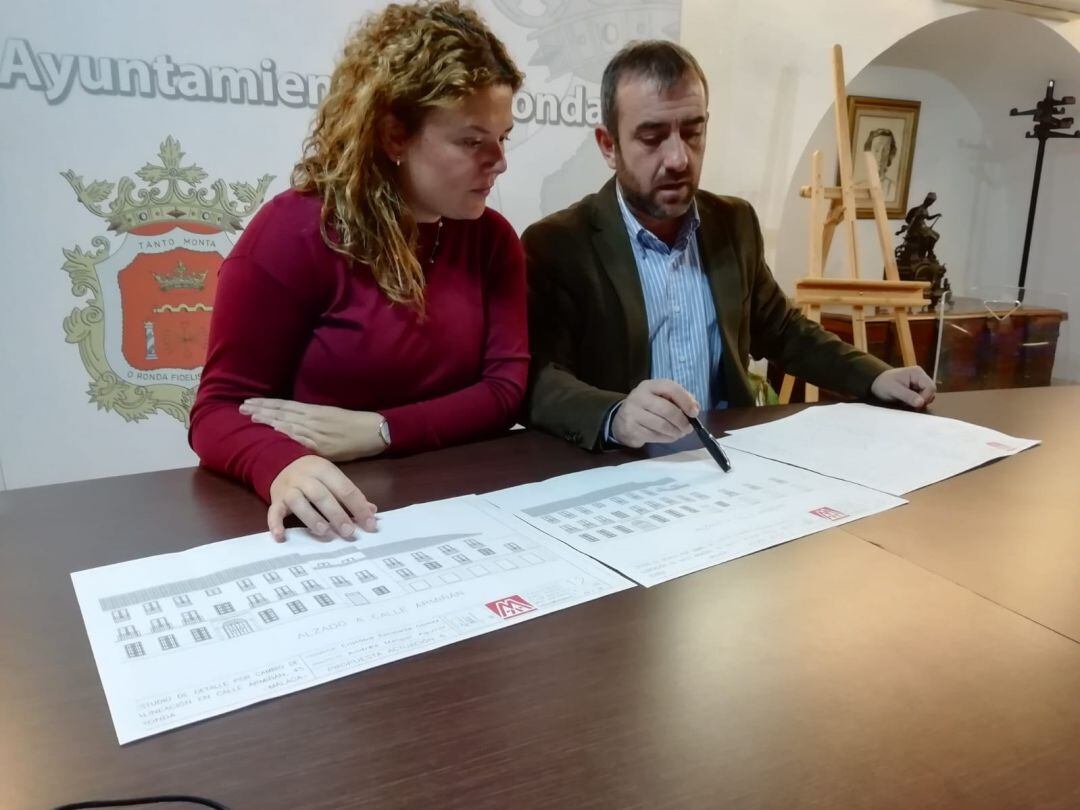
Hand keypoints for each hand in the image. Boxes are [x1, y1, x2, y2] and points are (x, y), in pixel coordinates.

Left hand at [240, 398, 384, 461]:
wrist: (372, 431)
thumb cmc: (352, 423)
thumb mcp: (330, 414)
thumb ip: (311, 418)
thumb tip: (290, 422)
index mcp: (314, 410)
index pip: (284, 405)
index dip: (266, 404)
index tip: (248, 402)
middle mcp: (312, 419)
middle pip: (282, 413)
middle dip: (261, 410)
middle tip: (240, 408)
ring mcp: (317, 432)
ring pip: (289, 424)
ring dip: (269, 421)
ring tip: (250, 418)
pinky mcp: (323, 446)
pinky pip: (302, 440)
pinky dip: (288, 435)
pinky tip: (274, 433)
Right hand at [267, 455, 377, 541]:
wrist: (282, 463)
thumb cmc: (315, 476)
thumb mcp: (333, 479)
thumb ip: (351, 495)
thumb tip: (372, 511)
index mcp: (324, 470)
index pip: (345, 489)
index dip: (359, 507)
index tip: (370, 525)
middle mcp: (305, 477)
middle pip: (321, 496)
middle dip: (337, 514)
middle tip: (349, 532)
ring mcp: (288, 489)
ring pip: (298, 502)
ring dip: (312, 518)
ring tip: (325, 532)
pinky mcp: (275, 500)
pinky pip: (273, 512)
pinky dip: (275, 524)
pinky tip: (281, 537)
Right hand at [611, 379, 699, 447]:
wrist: (622, 420)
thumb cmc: (648, 407)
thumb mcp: (661, 397)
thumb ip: (679, 399)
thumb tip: (695, 408)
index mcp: (649, 385)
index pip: (670, 388)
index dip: (685, 400)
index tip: (694, 412)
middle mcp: (639, 396)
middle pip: (667, 410)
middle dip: (682, 421)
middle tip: (688, 428)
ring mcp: (632, 413)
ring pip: (662, 425)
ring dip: (676, 432)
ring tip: (680, 433)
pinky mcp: (631, 428)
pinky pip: (654, 436)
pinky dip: (666, 438)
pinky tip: (668, 437)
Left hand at [870, 366, 936, 408]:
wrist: (875, 383)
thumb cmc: (883, 384)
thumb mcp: (894, 390)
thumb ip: (908, 396)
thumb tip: (921, 403)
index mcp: (917, 373)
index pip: (930, 387)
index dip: (926, 397)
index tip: (915, 405)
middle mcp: (921, 376)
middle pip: (931, 391)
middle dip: (923, 400)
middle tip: (910, 405)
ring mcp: (920, 383)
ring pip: (928, 396)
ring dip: (919, 402)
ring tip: (906, 403)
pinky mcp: (917, 389)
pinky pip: (923, 397)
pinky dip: (917, 402)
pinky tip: (907, 403)